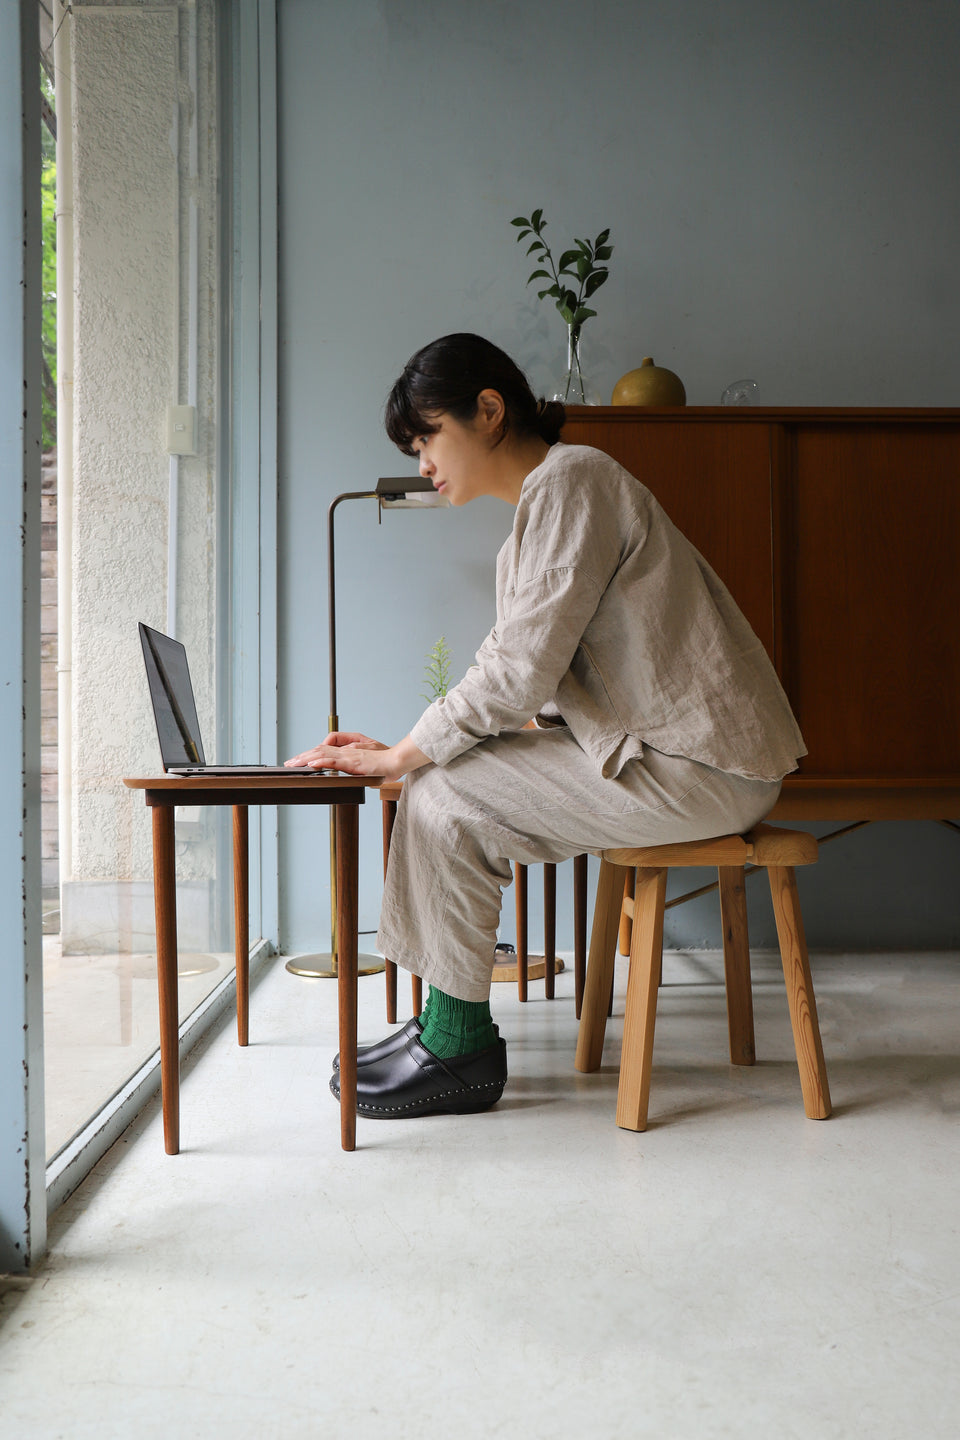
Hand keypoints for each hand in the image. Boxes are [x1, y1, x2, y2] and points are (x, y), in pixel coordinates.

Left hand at [285, 732, 429, 782]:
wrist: (397, 761)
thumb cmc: (384, 761)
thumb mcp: (365, 756)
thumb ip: (351, 756)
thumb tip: (336, 761)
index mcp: (348, 750)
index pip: (324, 750)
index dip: (310, 754)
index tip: (298, 760)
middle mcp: (346, 751)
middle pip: (319, 751)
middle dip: (302, 757)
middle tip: (288, 762)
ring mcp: (349, 756)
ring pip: (323, 754)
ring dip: (306, 759)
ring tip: (294, 763)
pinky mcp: (353, 762)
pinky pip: (334, 762)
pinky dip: (321, 762)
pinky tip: (311, 764)